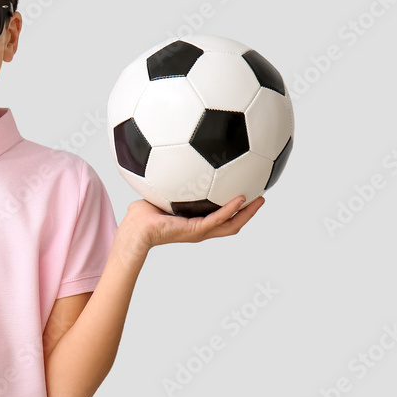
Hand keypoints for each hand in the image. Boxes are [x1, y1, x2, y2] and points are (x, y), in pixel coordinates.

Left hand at [120, 195, 265, 257]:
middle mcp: (200, 229)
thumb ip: (171, 183)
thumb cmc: (142, 215)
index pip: (221, 218)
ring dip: (247, 213)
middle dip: (249, 213)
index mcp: (195, 222)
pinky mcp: (194, 230)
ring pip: (231, 224)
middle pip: (233, 224)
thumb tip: (172, 165)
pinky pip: (217, 219)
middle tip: (261, 198)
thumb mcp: (161, 194)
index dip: (236, 210)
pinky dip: (230, 210)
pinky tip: (241, 199)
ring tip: (260, 200)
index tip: (246, 194)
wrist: (135, 228)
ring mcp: (199, 231)